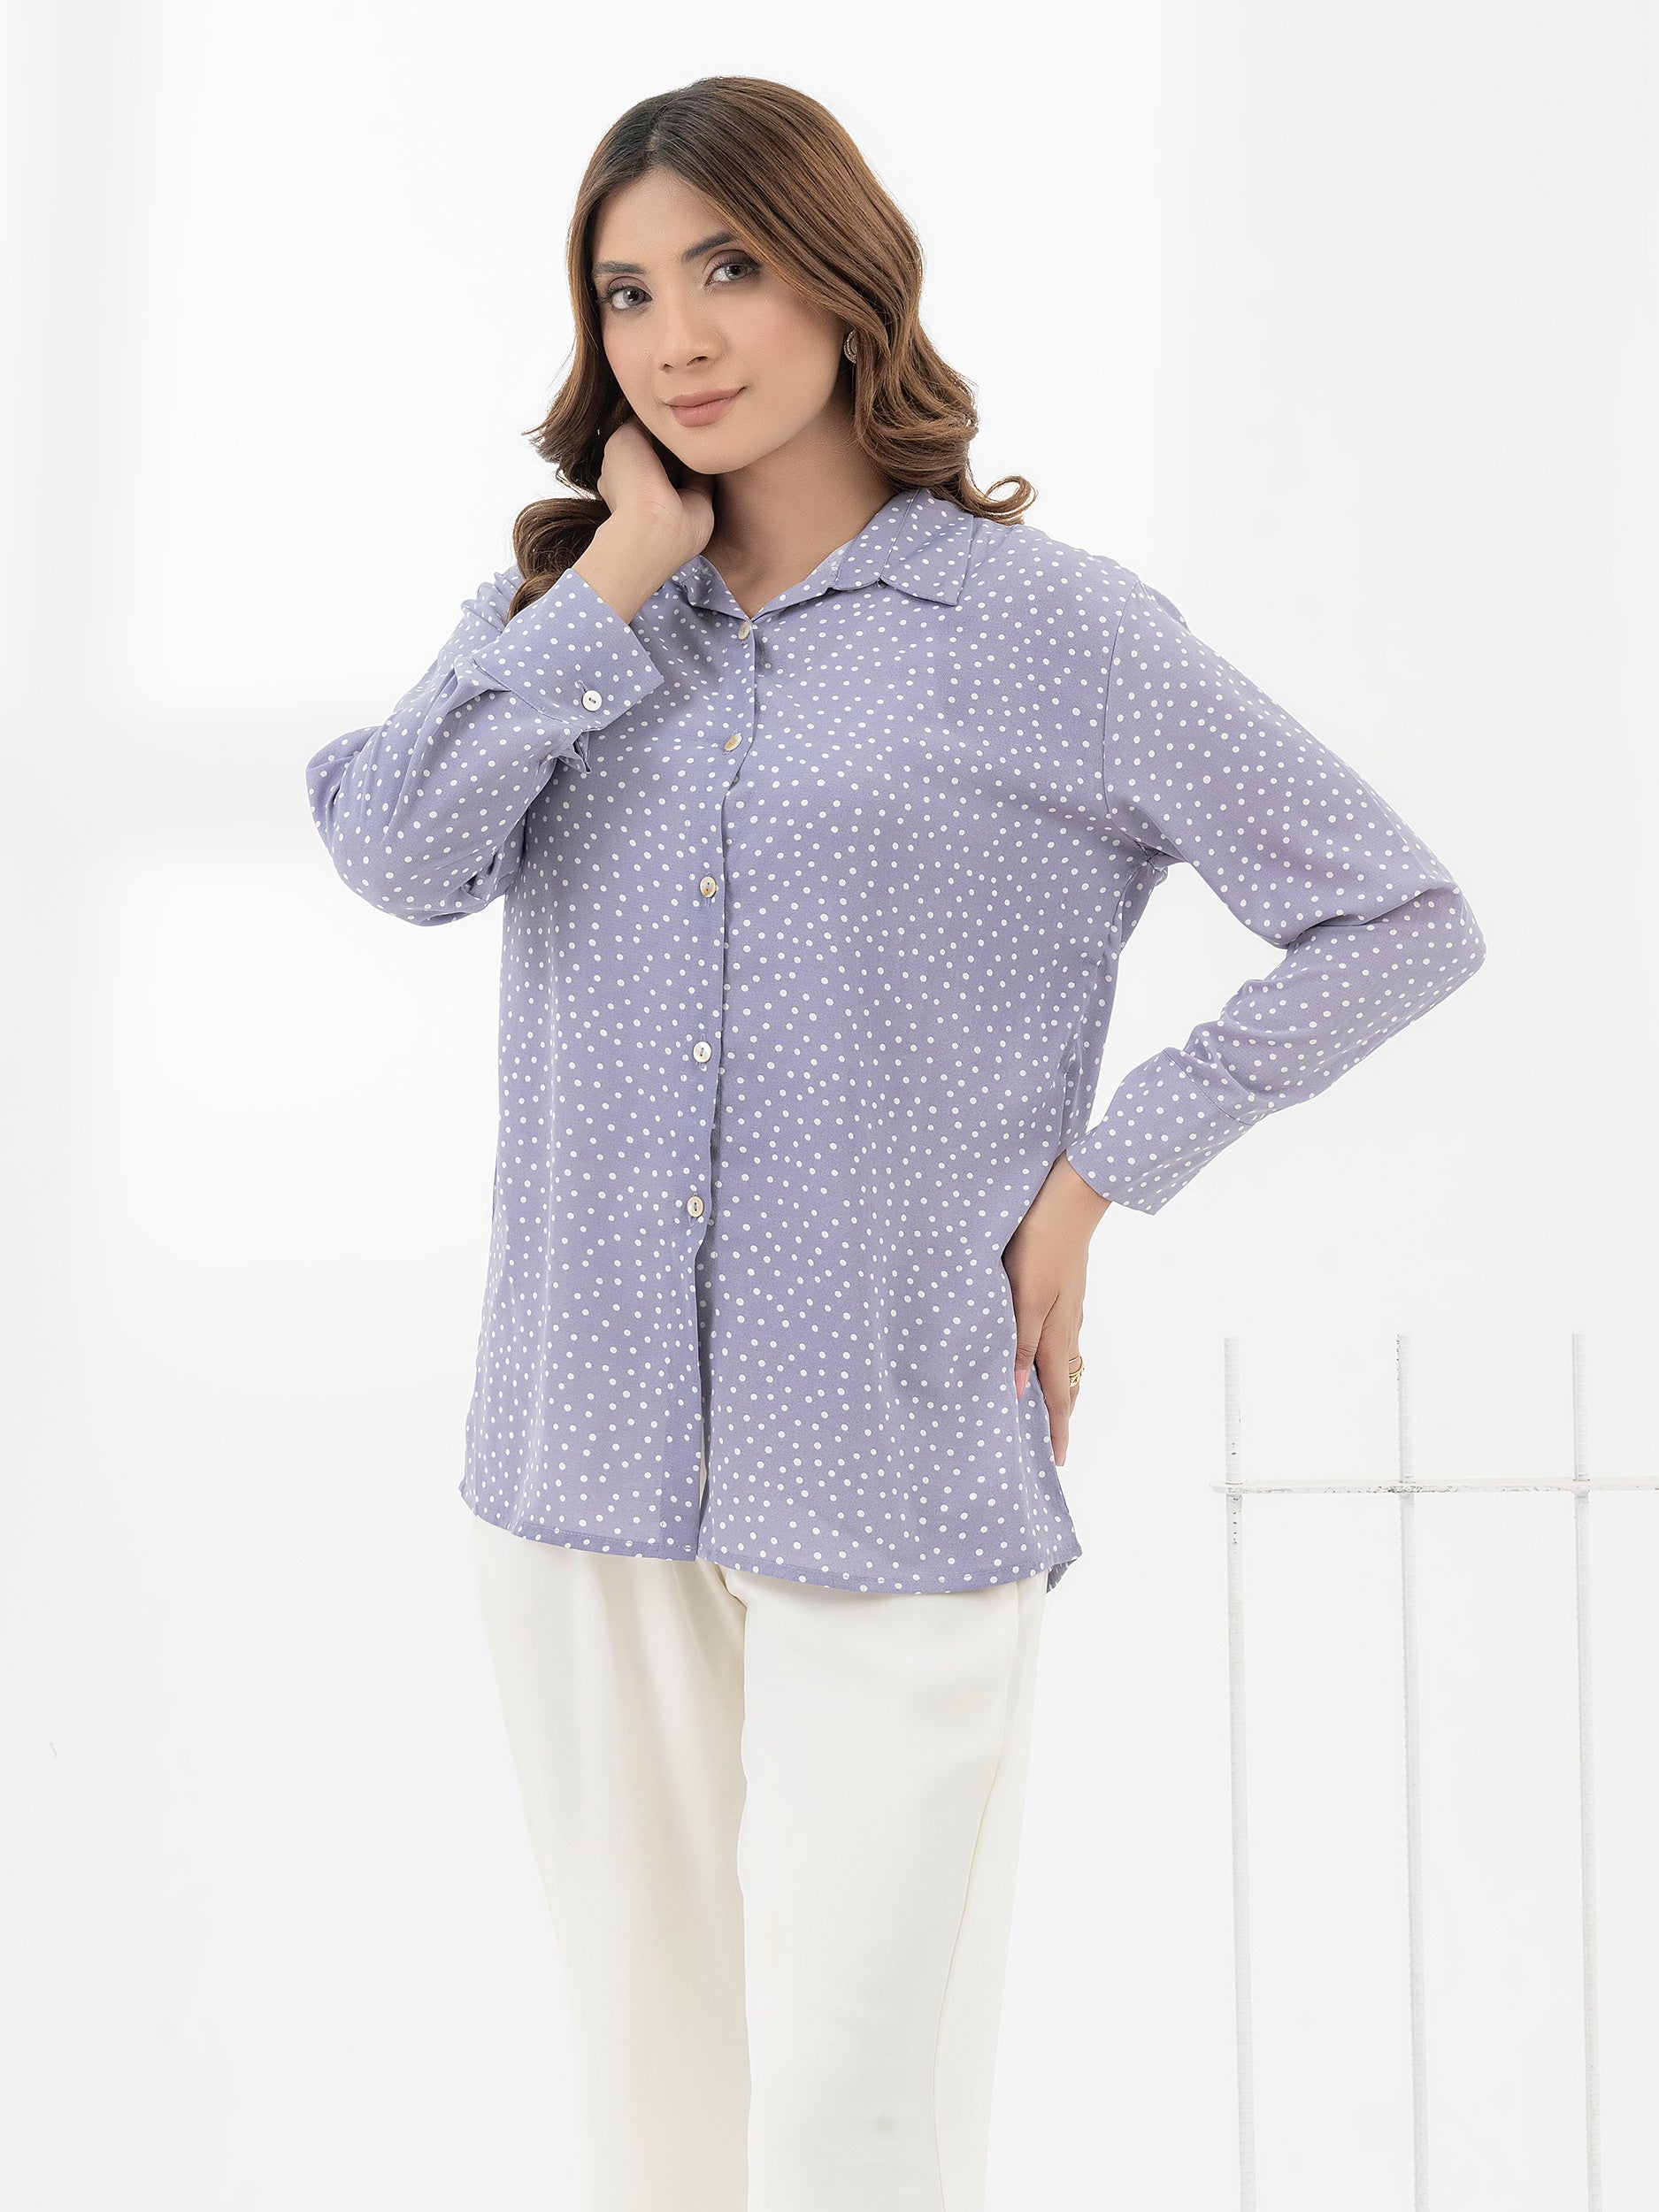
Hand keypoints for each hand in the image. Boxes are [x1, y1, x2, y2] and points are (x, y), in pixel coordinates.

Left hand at [592, 412, 714, 572]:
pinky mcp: (699, 500)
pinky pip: (705, 473)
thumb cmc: (632, 481)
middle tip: (685, 413)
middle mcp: (649, 483)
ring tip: (699, 423)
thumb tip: (656, 414)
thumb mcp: (623, 437)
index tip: (664, 405)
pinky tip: (711, 441)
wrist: (656, 525)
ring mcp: (674, 493)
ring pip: (685, 461)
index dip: (650, 423)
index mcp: (624, 471)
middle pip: (664, 450)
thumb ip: (639, 421)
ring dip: (691, 445)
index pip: (639, 441)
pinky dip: (708, 460)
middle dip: (673, 434)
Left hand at [1000, 1151, 1111, 1466]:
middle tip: (1050, 1442)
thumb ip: (1017, 1344)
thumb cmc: (1041, 1246)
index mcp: (1055, 1335)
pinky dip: (1051, 1359)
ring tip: (1042, 1406)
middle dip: (1059, 1414)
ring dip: (1055, 1387)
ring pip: (1063, 1360)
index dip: (1057, 1429)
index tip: (1058, 1462)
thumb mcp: (1023, 1298)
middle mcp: (1066, 1327)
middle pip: (1065, 1382)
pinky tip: (1036, 1352)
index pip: (1058, 1395)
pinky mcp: (1063, 1290)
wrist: (1069, 1201)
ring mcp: (1068, 1308)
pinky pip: (1059, 1338)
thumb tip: (1014, 1393)